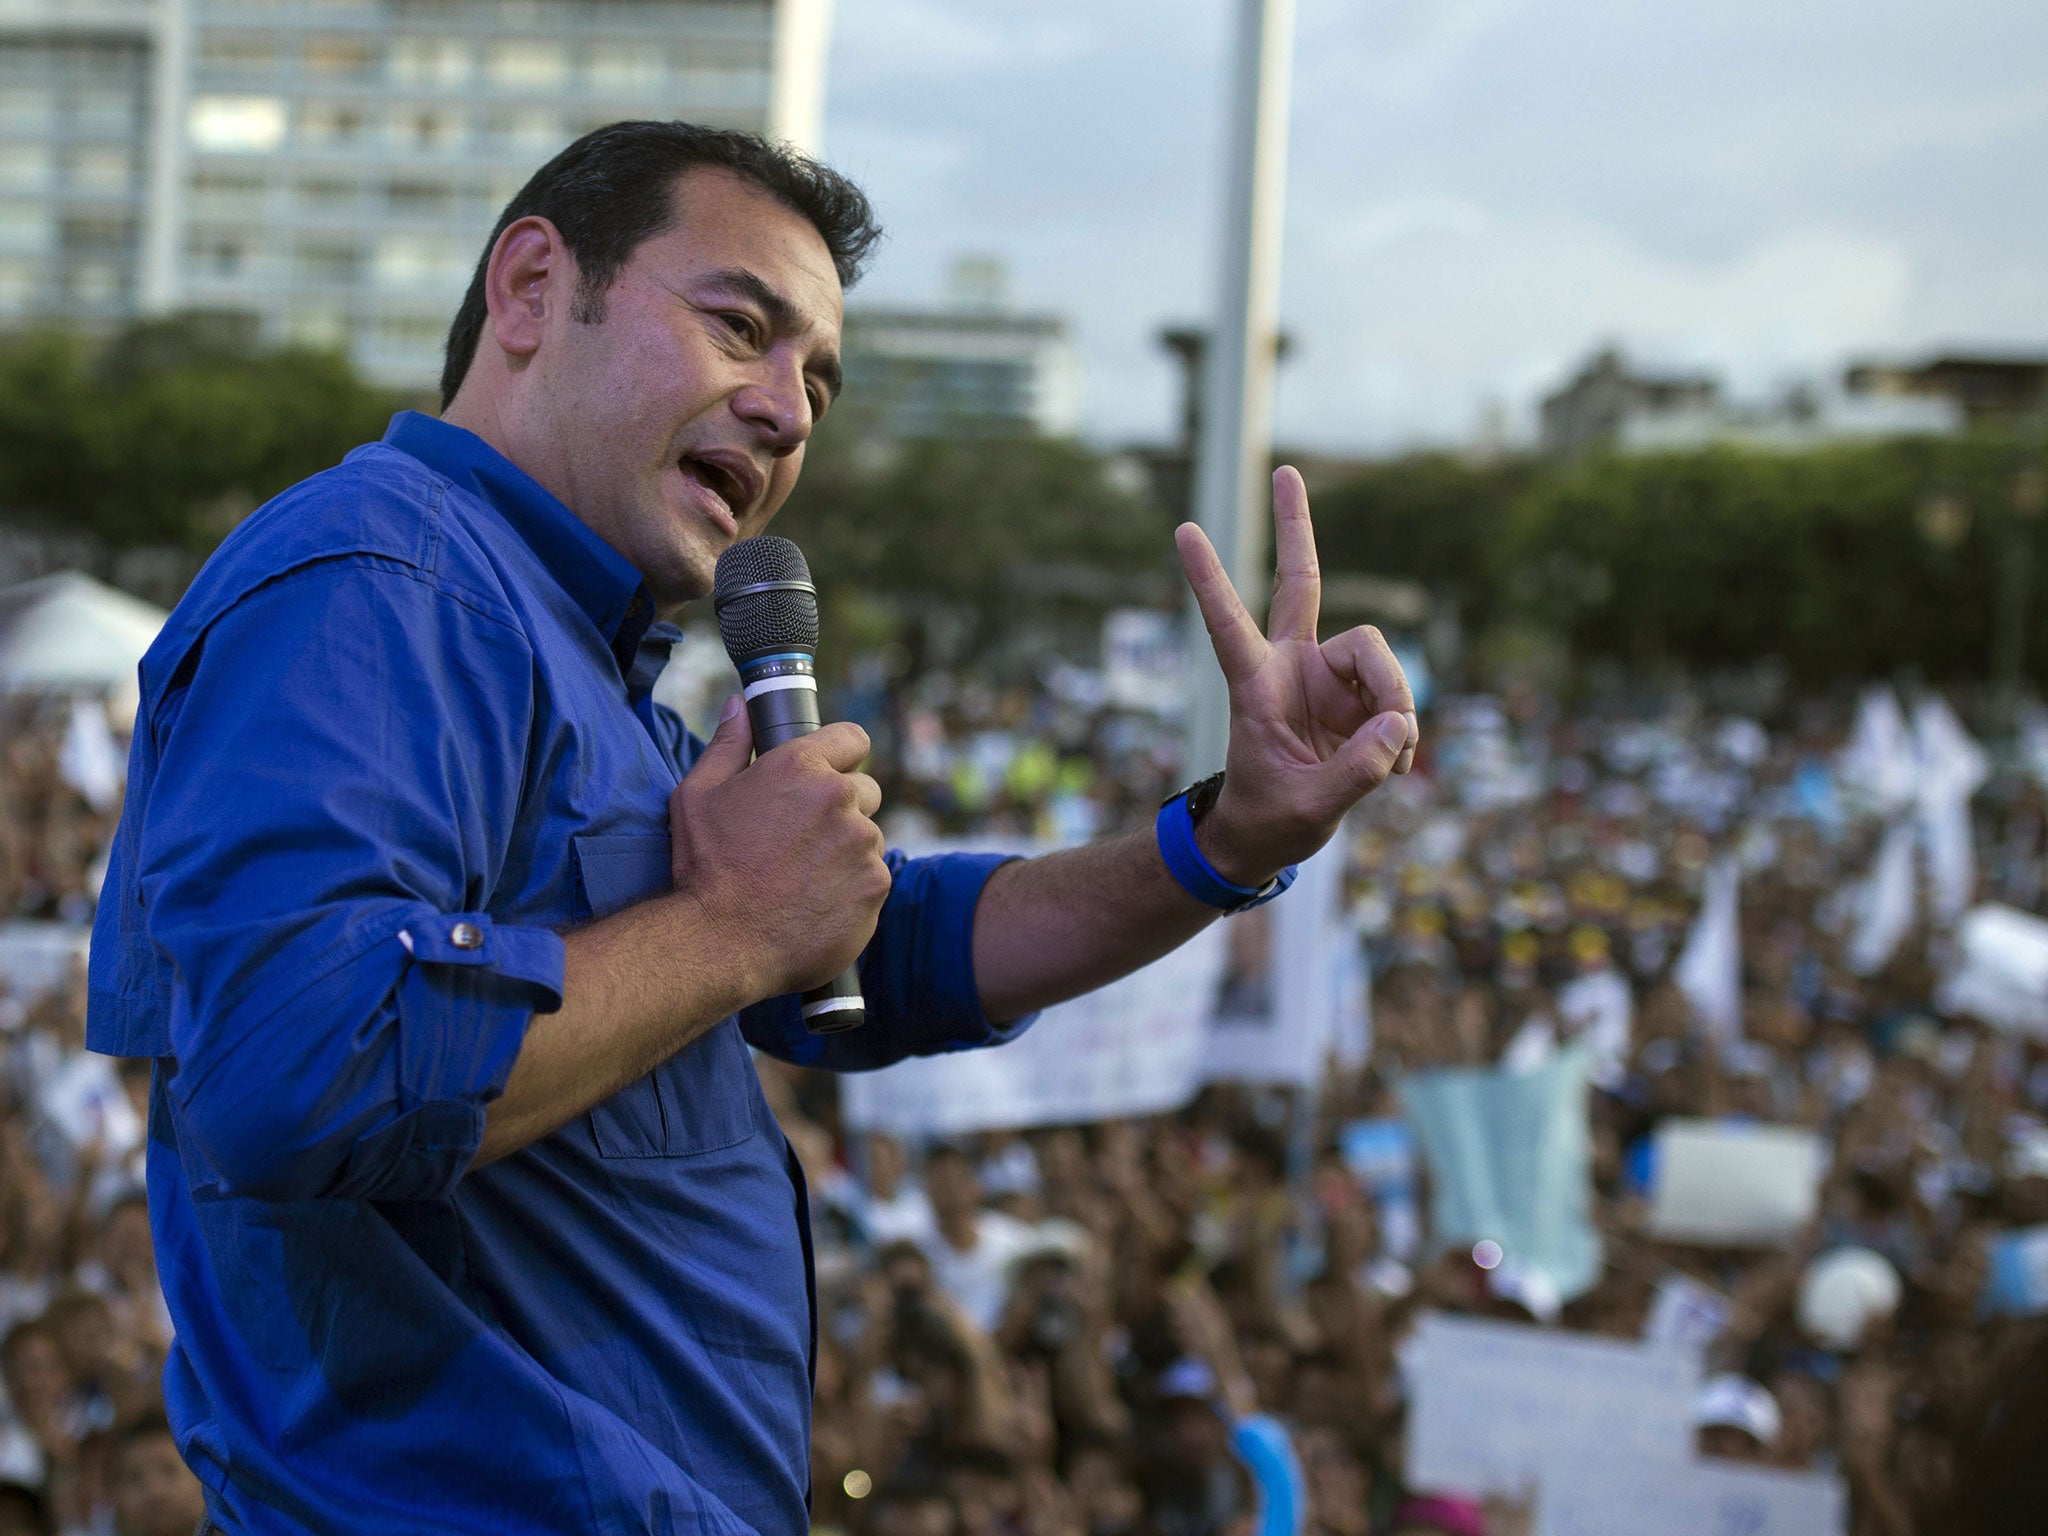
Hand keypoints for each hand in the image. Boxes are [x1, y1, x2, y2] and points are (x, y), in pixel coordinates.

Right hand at [667, 699, 888, 1000]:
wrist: (721, 942)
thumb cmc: (705, 868)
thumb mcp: (698, 795)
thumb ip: (727, 745)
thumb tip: (739, 706)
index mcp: (801, 767)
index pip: (853, 738)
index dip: (842, 756)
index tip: (829, 775)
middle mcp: (840, 799)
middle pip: (866, 791)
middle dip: (843, 809)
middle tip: (804, 840)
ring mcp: (863, 844)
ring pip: (869, 839)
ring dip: (847, 852)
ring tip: (804, 879)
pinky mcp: (876, 886)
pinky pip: (874, 878)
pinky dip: (854, 890)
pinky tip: (818, 904)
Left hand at [1177, 466, 1416, 884]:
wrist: (1274, 837)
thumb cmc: (1272, 820)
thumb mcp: (1311, 807)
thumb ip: (1357, 768)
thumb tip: (1397, 722)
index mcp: (1254, 686)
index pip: (1228, 624)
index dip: (1210, 580)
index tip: (1182, 530)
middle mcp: (1290, 666)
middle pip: (1300, 582)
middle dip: (1293, 526)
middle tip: (1284, 469)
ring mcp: (1326, 676)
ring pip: (1378, 654)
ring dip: (1396, 701)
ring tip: (1393, 759)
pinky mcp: (1358, 696)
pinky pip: (1396, 696)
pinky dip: (1402, 732)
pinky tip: (1393, 764)